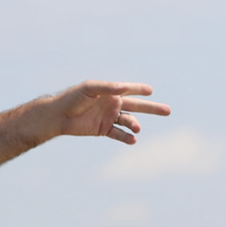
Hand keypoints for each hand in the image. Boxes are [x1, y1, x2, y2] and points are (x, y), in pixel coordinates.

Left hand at [39, 82, 170, 143]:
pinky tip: (132, 139)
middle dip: (152, 108)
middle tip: (168, 111)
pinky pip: (118, 134)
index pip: (130, 90)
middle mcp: (113, 104)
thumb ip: (107, 88)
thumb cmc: (71, 98)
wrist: (57, 116)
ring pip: (128, 121)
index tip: (150, 91)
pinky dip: (126, 137)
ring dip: (134, 124)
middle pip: (137, 106)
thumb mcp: (89, 89)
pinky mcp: (103, 129)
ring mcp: (109, 117)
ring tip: (136, 128)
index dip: (140, 89)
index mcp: (111, 92)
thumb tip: (124, 87)